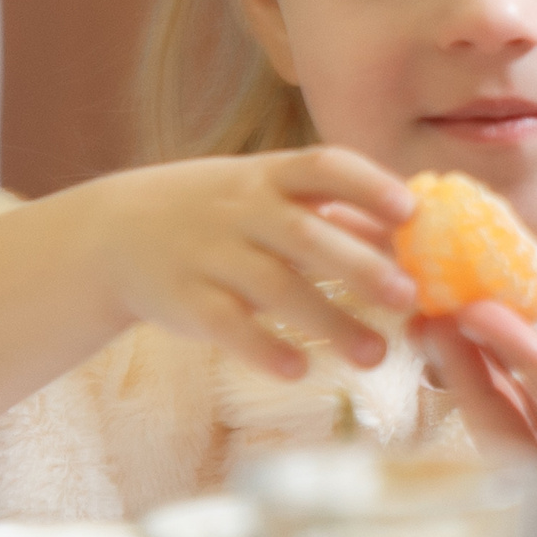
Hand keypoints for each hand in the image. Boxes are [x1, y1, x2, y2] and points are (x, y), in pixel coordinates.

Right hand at [67, 148, 416, 377]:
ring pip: (273, 288)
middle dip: (360, 267)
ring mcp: (208, 254)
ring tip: (375, 356)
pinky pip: (225, 325)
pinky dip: (262, 348)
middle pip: (306, 236)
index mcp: (270, 176)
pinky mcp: (183, 299)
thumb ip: (337, 212)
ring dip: (328, 322)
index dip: (369, 185)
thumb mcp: (268, 194)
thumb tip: (421, 232)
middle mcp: (240, 210)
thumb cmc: (222, 214)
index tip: (412, 210)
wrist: (114, 233)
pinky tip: (300, 370)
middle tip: (409, 298)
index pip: (324, 167)